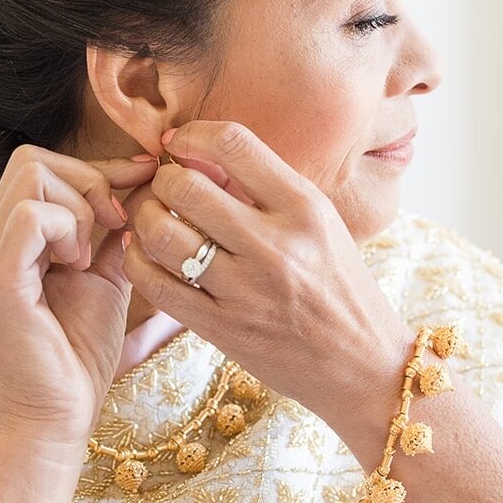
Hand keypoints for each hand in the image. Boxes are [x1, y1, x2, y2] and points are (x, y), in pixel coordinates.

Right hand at [0, 144, 158, 448]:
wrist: (56, 419)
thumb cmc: (76, 359)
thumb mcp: (104, 281)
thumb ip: (111, 237)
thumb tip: (140, 191)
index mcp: (10, 242)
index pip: (41, 167)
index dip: (97, 168)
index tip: (142, 180)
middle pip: (32, 159)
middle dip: (88, 178)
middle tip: (115, 224)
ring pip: (31, 174)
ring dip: (79, 204)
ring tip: (90, 254)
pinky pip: (31, 216)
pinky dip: (67, 226)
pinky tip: (79, 265)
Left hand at [119, 120, 411, 422]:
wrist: (364, 367)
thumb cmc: (341, 290)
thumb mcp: (323, 225)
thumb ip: (270, 191)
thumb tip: (206, 156)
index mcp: (305, 208)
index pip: (234, 144)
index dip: (193, 134)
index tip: (180, 143)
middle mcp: (276, 244)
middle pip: (185, 186)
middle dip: (162, 178)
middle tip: (163, 186)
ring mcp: (246, 289)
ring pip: (162, 232)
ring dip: (145, 217)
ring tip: (152, 217)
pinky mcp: (222, 327)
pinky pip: (156, 284)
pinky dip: (137, 260)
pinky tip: (142, 253)